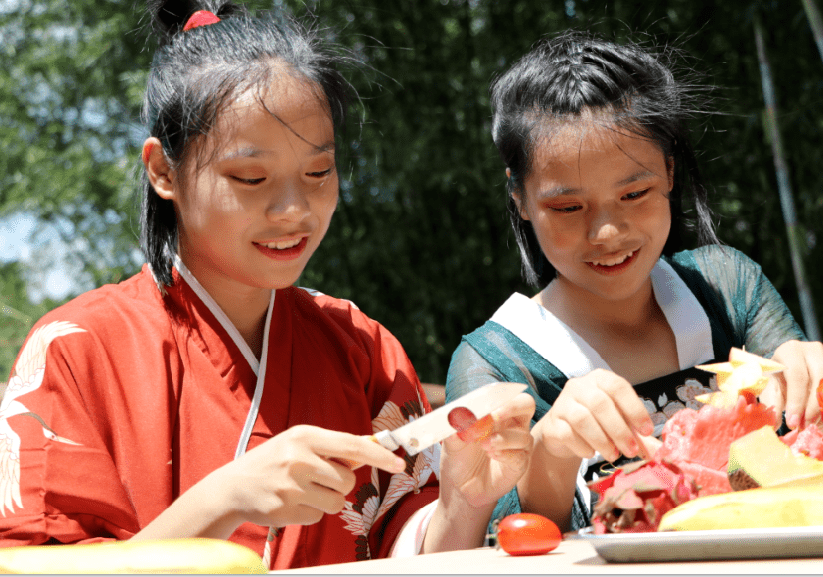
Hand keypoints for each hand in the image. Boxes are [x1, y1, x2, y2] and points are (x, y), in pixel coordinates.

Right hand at [211, 425, 405, 529]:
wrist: (233, 486)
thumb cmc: (275, 460)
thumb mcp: (300, 442)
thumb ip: (334, 447)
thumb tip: (372, 448)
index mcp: (305, 436)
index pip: (353, 445)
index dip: (380, 455)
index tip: (400, 463)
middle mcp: (298, 459)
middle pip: (349, 480)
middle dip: (341, 482)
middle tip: (320, 477)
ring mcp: (291, 487)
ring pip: (337, 502)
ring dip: (328, 499)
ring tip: (305, 489)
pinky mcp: (286, 511)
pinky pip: (319, 517)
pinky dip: (311, 511)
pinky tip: (293, 501)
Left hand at [438, 391, 535, 508]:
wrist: (460, 487)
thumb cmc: (459, 458)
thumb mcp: (451, 442)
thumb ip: (453, 429)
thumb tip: (454, 416)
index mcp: (495, 413)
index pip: (507, 394)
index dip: (500, 394)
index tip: (486, 401)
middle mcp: (511, 425)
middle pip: (526, 404)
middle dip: (512, 406)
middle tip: (494, 415)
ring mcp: (518, 445)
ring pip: (523, 435)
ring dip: (502, 439)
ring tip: (484, 446)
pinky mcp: (519, 464)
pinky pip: (520, 456)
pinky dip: (505, 454)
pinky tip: (492, 455)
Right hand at [534, 369, 653, 462]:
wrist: (563, 433)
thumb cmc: (598, 423)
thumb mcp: (619, 422)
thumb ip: (637, 433)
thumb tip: (660, 452)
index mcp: (600, 379)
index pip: (618, 387)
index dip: (634, 408)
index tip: (647, 431)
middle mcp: (579, 386)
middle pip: (600, 404)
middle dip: (619, 430)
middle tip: (631, 451)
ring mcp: (563, 403)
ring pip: (582, 419)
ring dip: (602, 441)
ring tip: (613, 455)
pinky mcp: (552, 422)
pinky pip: (568, 434)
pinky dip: (583, 447)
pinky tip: (591, 453)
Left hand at [768, 340, 822, 428]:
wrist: (792, 360)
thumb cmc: (779, 371)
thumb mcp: (772, 382)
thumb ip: (773, 400)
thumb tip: (774, 423)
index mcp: (791, 352)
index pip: (797, 376)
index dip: (796, 401)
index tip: (792, 422)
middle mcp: (812, 352)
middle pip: (819, 381)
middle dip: (812, 408)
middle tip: (804, 426)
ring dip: (822, 410)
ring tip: (813, 425)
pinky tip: (820, 420)